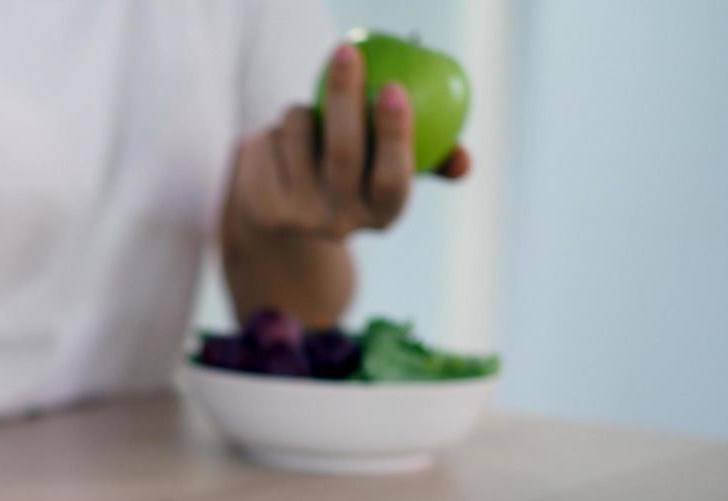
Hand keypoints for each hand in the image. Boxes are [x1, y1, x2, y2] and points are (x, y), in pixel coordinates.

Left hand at [229, 44, 471, 242]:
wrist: (282, 219)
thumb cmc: (351, 176)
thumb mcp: (387, 172)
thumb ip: (429, 158)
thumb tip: (465, 160)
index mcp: (381, 214)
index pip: (394, 179)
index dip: (395, 135)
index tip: (395, 87)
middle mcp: (341, 223)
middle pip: (342, 154)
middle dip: (345, 95)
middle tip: (348, 50)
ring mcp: (298, 218)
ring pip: (301, 135)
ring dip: (304, 108)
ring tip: (309, 118)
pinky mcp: (263, 205)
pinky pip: (270, 141)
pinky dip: (277, 127)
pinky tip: (280, 145)